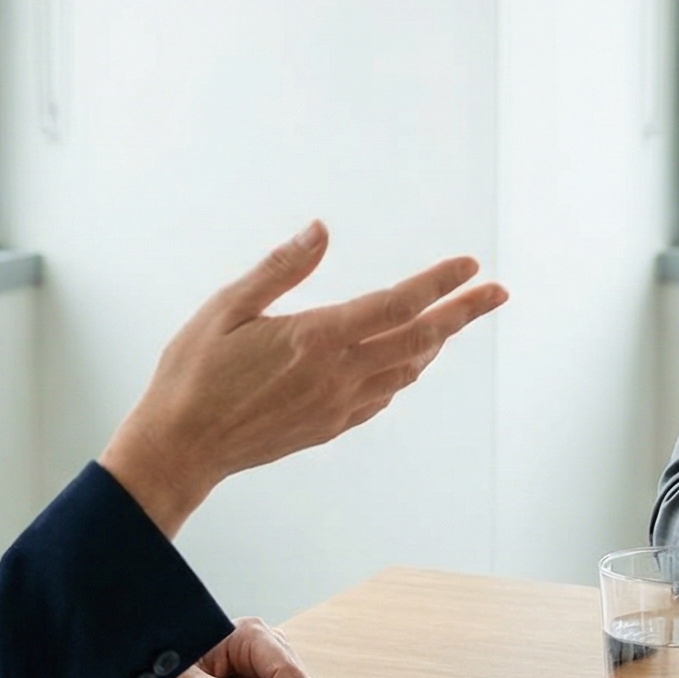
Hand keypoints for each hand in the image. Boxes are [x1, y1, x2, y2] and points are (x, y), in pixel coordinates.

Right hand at [101, 222, 506, 533]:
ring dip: (435, 343)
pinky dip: (404, 373)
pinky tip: (405, 362)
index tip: (470, 266)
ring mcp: (337, 406)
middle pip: (419, 340)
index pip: (396, 305)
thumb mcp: (227, 307)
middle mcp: (337, 375)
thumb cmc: (193, 373)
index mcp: (316, 339)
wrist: (179, 447)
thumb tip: (321, 230)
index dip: (438, 283)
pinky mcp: (328, 427)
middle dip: (463, 314)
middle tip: (498, 293)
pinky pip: (383, 398)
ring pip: (406, 371)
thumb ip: (280, 268)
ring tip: (455, 320)